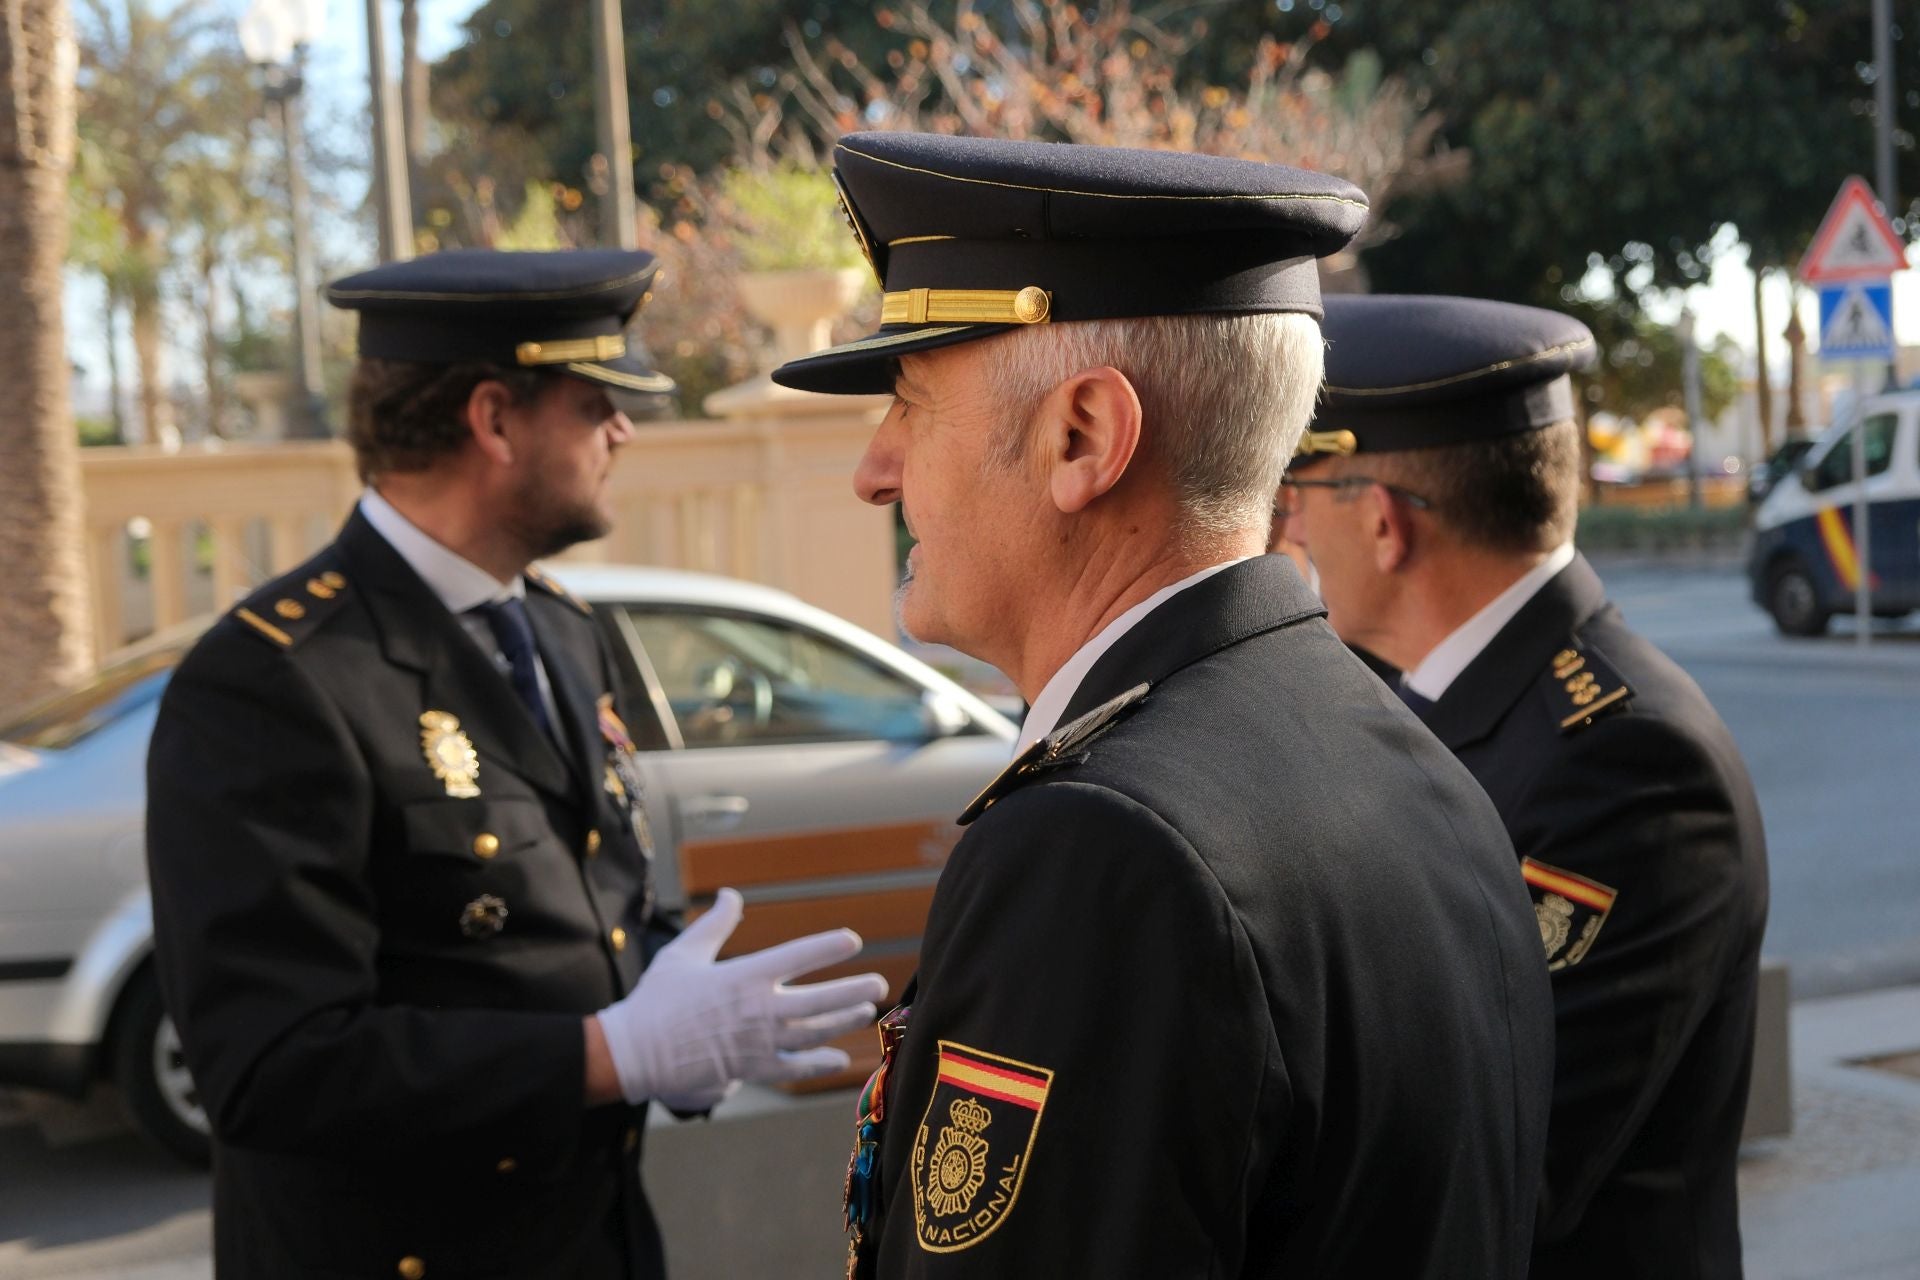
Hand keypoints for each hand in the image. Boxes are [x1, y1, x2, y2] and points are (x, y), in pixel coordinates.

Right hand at [595, 888, 887, 1105]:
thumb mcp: (684, 953)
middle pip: (819, 1000)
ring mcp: (759, 1044)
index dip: (826, 947)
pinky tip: (838, 1058)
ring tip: (867, 1011)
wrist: (635, 1054)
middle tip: (880, 982)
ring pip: (814, 1032)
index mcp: (743, 977)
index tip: (852, 940)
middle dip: (853, 990)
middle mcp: (758, 1011)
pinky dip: (819, 1063)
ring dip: (844, 1021)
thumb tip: (731, 895)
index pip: (796, 957)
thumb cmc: (657, 1000)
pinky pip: (795, 1068)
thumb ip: (716, 924)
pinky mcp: (752, 1070)